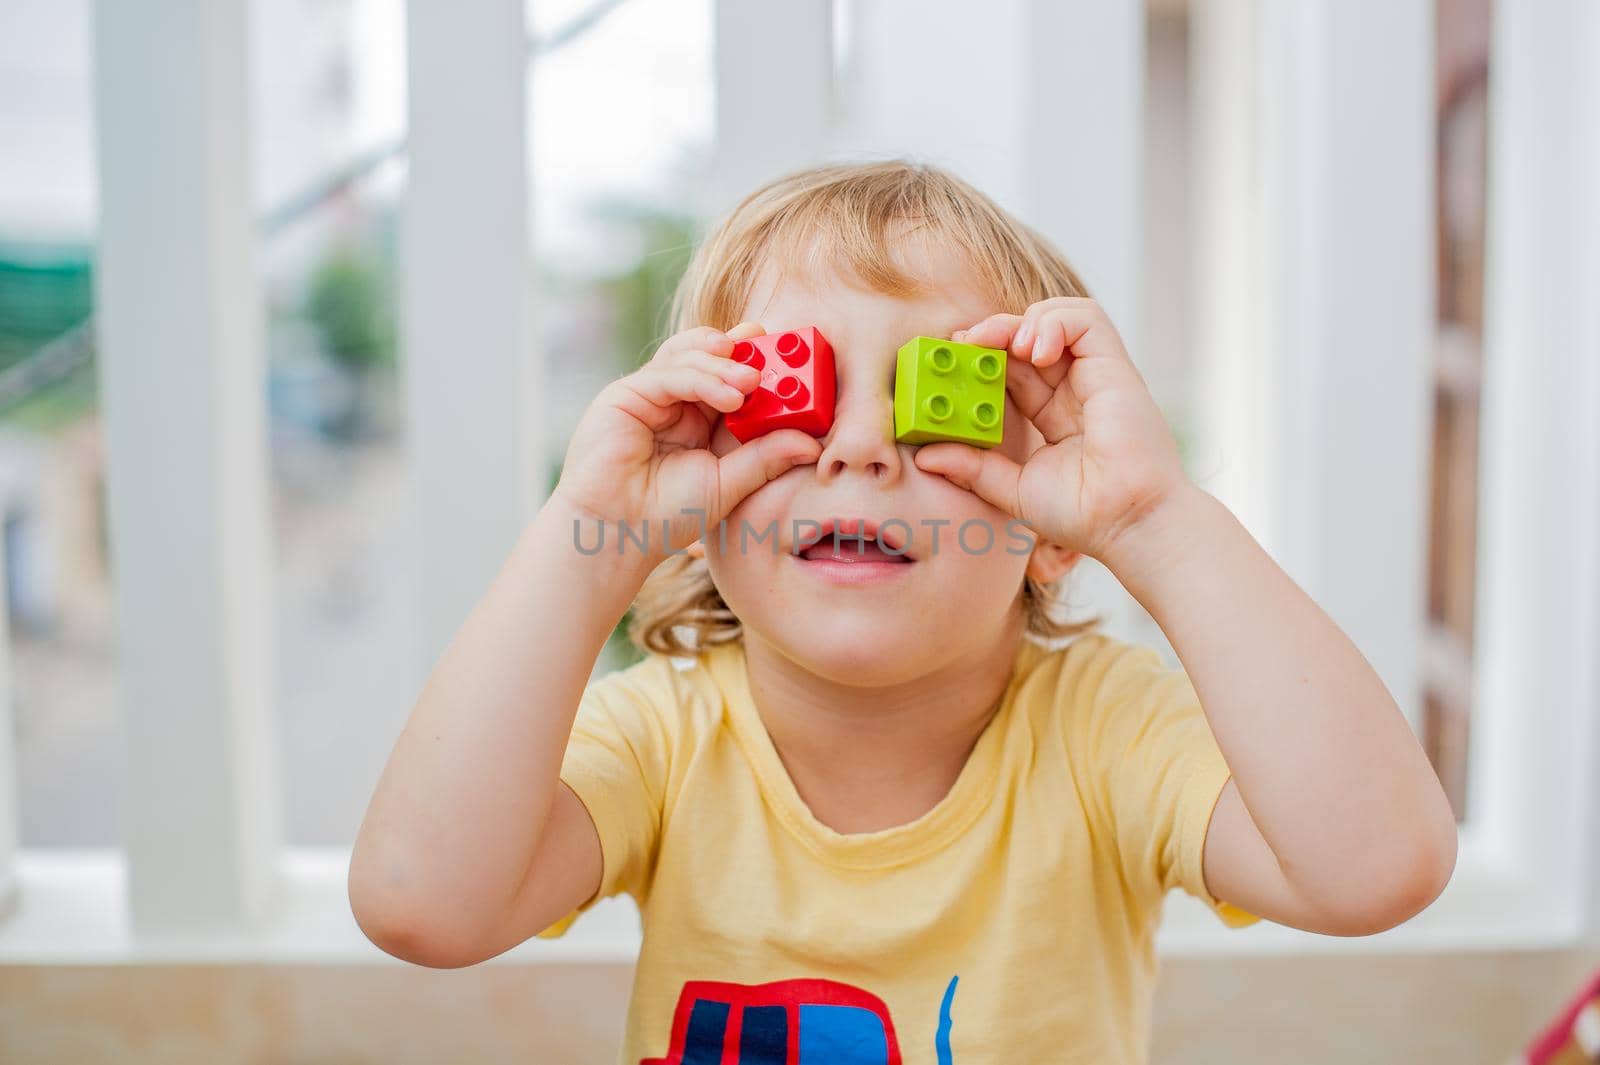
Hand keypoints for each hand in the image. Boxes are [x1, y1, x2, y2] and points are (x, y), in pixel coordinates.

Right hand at [554, 322, 822, 559]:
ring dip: (724, 365)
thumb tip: (813, 444)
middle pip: (709, 357)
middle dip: (743, 353)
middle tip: (776, 355)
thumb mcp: (728, 484)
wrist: (618, 534)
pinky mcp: (626, 395)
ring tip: (753, 381)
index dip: (758, 363)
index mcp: (699, 417)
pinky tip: (729, 396)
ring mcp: (649, 394)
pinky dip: (701, 379)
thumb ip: (765, 458)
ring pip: (690, 358)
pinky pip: (668, 375)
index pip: (730, 377)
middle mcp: (674, 400)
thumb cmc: (666, 515)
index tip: (793, 355)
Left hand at [912, 298, 1189, 560]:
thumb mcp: (1012, 488)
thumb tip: (925, 456)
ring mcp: (1097, 376)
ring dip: (1025, 321)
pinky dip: (1054, 321)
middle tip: (966, 343)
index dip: (983, 356)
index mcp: (1054, 414)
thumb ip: (973, 468)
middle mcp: (1075, 389)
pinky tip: (1035, 349)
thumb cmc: (1082, 514)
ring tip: (1007, 346)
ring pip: (1060, 317)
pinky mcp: (1116, 367)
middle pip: (1030, 338)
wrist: (1127, 524)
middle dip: (995, 332)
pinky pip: (1086, 319)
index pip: (1013, 368)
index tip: (953, 359)